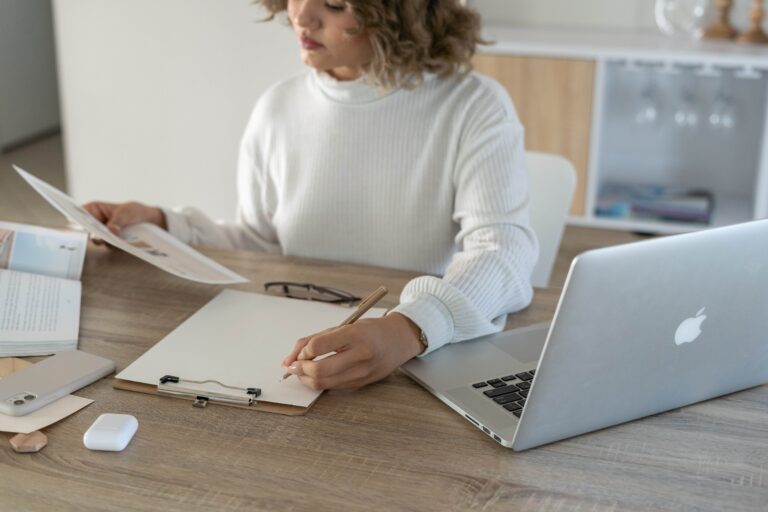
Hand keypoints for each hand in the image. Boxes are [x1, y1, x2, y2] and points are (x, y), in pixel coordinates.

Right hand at [82, 201, 166, 236]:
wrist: (150, 221)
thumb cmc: (135, 211)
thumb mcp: (126, 213)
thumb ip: (117, 221)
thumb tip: (111, 230)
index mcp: (94, 209)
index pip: (79, 213)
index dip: (76, 218)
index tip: (79, 223)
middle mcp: (95, 222)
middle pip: (86, 229)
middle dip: (91, 232)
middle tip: (98, 234)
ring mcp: (103, 233)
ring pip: (96, 239)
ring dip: (104, 240)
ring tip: (112, 237)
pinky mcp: (111, 242)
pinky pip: (108, 245)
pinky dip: (114, 244)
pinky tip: (121, 241)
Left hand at [281, 313, 424, 389]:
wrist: (398, 340)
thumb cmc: (370, 330)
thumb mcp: (343, 326)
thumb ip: (314, 339)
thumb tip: (288, 359)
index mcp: (355, 335)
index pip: (318, 346)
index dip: (303, 351)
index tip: (300, 352)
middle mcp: (361, 355)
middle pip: (320, 370)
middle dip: (300, 369)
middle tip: (295, 365)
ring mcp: (362, 372)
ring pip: (324, 383)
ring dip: (307, 379)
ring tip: (304, 370)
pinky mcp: (362, 384)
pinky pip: (334, 387)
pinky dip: (321, 382)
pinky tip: (319, 374)